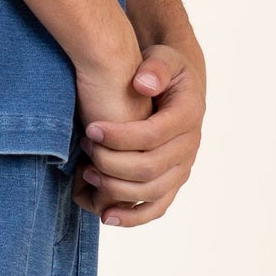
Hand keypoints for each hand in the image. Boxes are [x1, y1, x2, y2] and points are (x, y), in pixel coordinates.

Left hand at [74, 42, 205, 226]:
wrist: (178, 87)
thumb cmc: (164, 70)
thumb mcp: (163, 57)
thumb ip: (156, 66)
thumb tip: (143, 84)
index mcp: (188, 114)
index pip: (153, 135)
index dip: (119, 136)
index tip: (90, 129)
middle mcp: (190, 146)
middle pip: (150, 167)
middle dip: (111, 161)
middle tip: (84, 148)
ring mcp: (183, 168)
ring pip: (151, 192)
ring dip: (116, 188)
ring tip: (87, 173)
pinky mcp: (173, 182)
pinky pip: (157, 208)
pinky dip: (133, 218)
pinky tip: (106, 217)